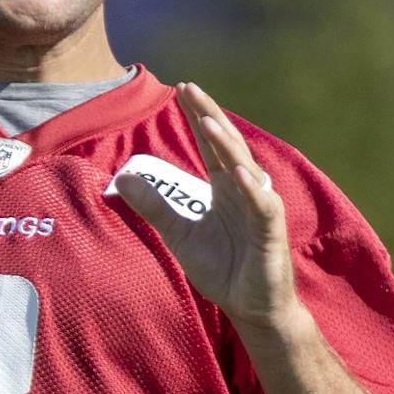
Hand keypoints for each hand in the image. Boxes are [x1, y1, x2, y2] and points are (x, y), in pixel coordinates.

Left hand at [115, 83, 298, 332]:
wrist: (249, 305)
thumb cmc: (220, 267)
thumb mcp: (177, 233)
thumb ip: (153, 205)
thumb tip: (122, 178)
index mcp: (224, 187)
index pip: (210, 144)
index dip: (197, 116)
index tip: (181, 89)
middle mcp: (245, 190)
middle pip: (227, 145)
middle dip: (209, 116)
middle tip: (190, 88)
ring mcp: (260, 208)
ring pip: (245, 169)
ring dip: (227, 146)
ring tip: (207, 121)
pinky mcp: (271, 232)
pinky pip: (262, 207)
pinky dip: (253, 190)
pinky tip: (240, 174)